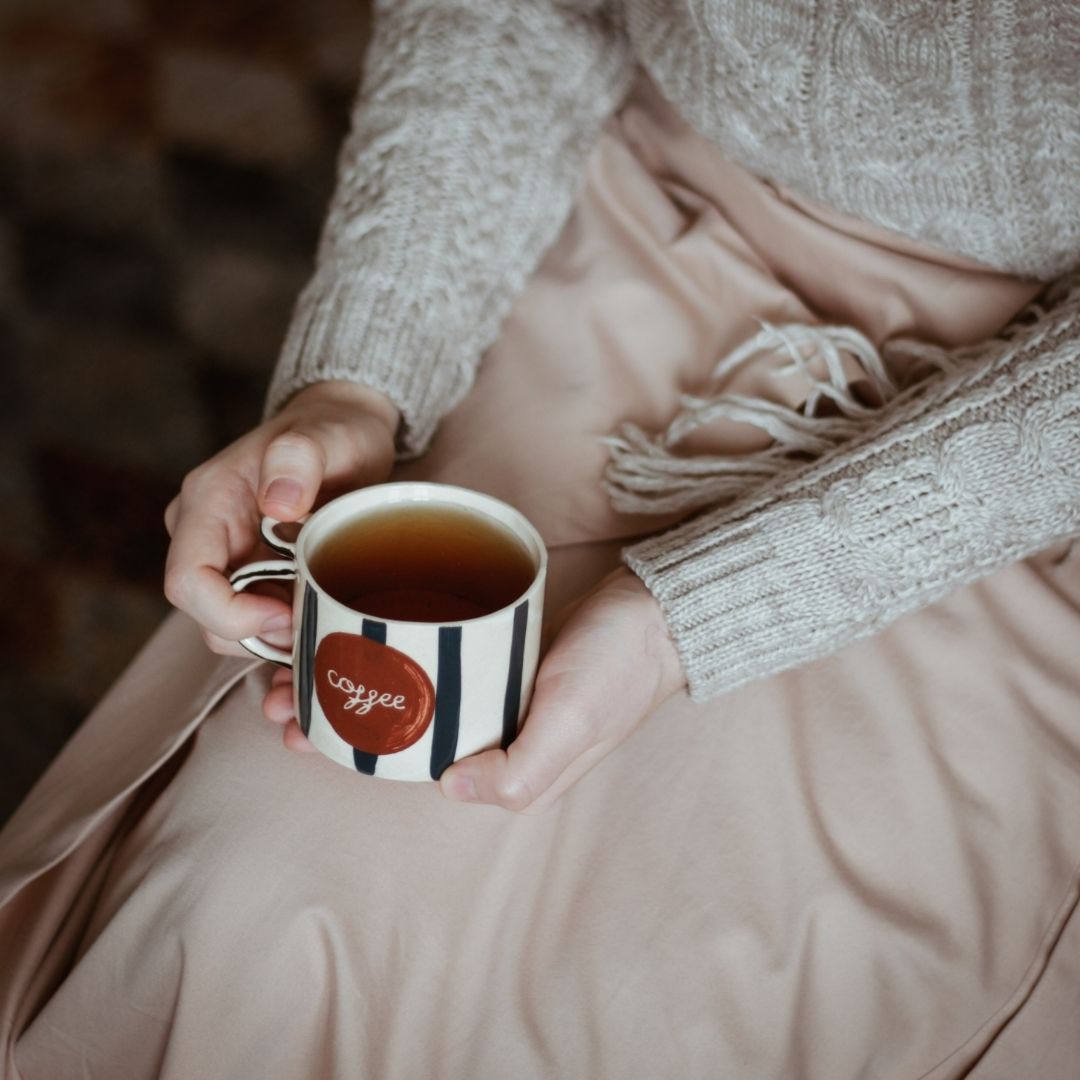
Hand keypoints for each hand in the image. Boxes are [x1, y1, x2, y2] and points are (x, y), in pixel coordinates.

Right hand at [163, 380, 398, 672]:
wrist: (345, 430)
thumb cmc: (334, 430)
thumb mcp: (326, 435)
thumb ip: (298, 459)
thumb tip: (278, 504)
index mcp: (208, 502)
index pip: (187, 581)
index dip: (231, 614)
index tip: (288, 613)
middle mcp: (205, 536)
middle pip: (208, 618)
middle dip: (262, 634)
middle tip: (320, 621)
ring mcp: (226, 560)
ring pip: (233, 630)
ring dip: (278, 640)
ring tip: (328, 619)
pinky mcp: (253, 576)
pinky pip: (257, 625)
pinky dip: (287, 638)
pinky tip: (322, 630)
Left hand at [439, 567, 685, 811]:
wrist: (652, 608)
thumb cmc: (617, 664)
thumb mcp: (571, 722)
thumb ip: (519, 770)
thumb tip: (451, 788)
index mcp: (540, 776)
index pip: (469, 784)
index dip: (446, 756)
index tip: (431, 717)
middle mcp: (532, 747)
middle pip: (464, 749)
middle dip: (444, 721)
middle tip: (433, 684)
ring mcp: (531, 710)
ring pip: (473, 715)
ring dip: (454, 693)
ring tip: (441, 662)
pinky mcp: (530, 675)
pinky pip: (487, 683)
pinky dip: (471, 669)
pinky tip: (463, 649)